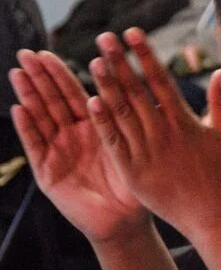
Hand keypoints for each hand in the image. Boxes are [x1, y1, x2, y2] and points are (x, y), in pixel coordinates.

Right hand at [9, 49, 143, 242]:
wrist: (125, 219)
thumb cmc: (136, 182)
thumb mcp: (138, 145)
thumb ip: (140, 118)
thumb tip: (152, 86)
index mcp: (95, 125)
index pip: (75, 93)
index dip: (62, 73)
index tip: (50, 50)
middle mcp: (73, 135)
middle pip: (54, 100)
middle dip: (40, 77)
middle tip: (27, 53)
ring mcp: (58, 152)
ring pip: (41, 118)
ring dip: (29, 95)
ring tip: (18, 72)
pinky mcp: (48, 172)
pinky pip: (37, 146)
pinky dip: (28, 128)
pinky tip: (19, 109)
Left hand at [86, 29, 220, 238]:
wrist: (210, 216)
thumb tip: (220, 72)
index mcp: (185, 122)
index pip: (160, 80)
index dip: (145, 55)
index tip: (133, 33)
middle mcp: (163, 133)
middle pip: (136, 91)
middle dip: (120, 62)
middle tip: (105, 38)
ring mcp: (146, 152)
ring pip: (121, 113)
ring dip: (107, 85)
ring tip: (94, 61)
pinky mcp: (132, 171)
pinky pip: (114, 142)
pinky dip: (103, 122)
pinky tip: (91, 101)